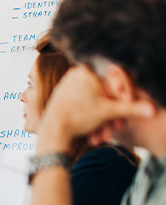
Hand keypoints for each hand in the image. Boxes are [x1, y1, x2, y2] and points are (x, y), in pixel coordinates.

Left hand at [39, 66, 154, 150]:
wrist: (52, 132)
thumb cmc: (78, 118)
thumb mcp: (109, 113)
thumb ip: (131, 109)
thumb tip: (153, 109)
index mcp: (86, 71)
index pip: (113, 84)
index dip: (124, 99)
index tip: (127, 112)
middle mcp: (75, 73)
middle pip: (103, 94)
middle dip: (111, 113)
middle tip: (118, 127)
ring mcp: (67, 84)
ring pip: (93, 101)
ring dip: (101, 118)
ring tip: (103, 134)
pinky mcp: (63, 95)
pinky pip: (82, 104)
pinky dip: (89, 116)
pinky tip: (92, 131)